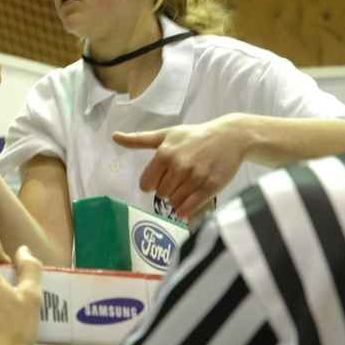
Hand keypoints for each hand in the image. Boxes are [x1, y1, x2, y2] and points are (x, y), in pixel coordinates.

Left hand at [112, 116, 249, 219]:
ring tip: (187, 186)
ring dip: (178, 199)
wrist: (229, 137)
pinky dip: (186, 210)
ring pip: (175, 202)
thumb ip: (139, 139)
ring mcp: (196, 177)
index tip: (162, 177)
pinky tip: (188, 204)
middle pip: (161, 194)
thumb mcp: (166, 135)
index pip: (146, 184)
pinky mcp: (211, 187)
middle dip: (167, 190)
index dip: (152, 183)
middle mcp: (179, 166)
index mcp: (165, 153)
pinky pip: (190, 207)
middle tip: (178, 180)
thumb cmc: (194, 136)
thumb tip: (114, 136)